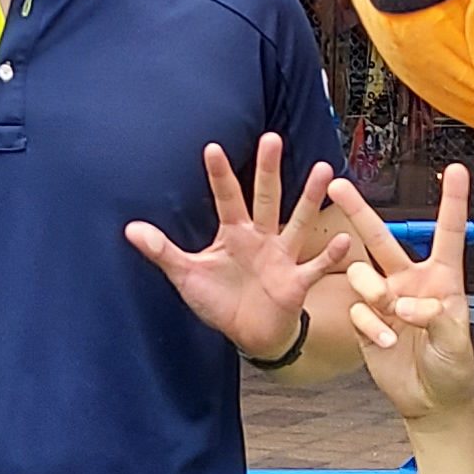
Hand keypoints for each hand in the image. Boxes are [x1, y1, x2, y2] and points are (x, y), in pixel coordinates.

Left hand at [123, 136, 351, 358]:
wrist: (250, 335)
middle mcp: (261, 238)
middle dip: (269, 171)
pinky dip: (328, 256)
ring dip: (309, 199)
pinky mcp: (297, 282)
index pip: (226, 198)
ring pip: (298, 222)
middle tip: (272, 138)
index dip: (219, 175)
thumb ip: (162, 251)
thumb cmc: (221, 301)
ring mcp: (282, 257)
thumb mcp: (187, 276)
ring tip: (324, 170)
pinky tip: (343, 240)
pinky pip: (314, 266)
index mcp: (234, 233)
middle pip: (266, 198)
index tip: (211, 148)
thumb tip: (129, 229)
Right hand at [329, 164, 473, 428]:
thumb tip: (406, 304)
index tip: (455, 172)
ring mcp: (385, 300)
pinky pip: (357, 311)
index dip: (452, 202)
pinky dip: (370, 325)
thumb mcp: (455, 343)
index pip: (447, 233)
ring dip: (370, 289)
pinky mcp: (366, 322)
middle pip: (382, 238)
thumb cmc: (452, 369)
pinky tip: (386, 341)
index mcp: (442, 279)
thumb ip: (434, 318)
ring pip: (362, 273)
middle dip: (358, 211)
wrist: (430, 401)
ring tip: (386, 309)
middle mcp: (410, 282)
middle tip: (338, 186)